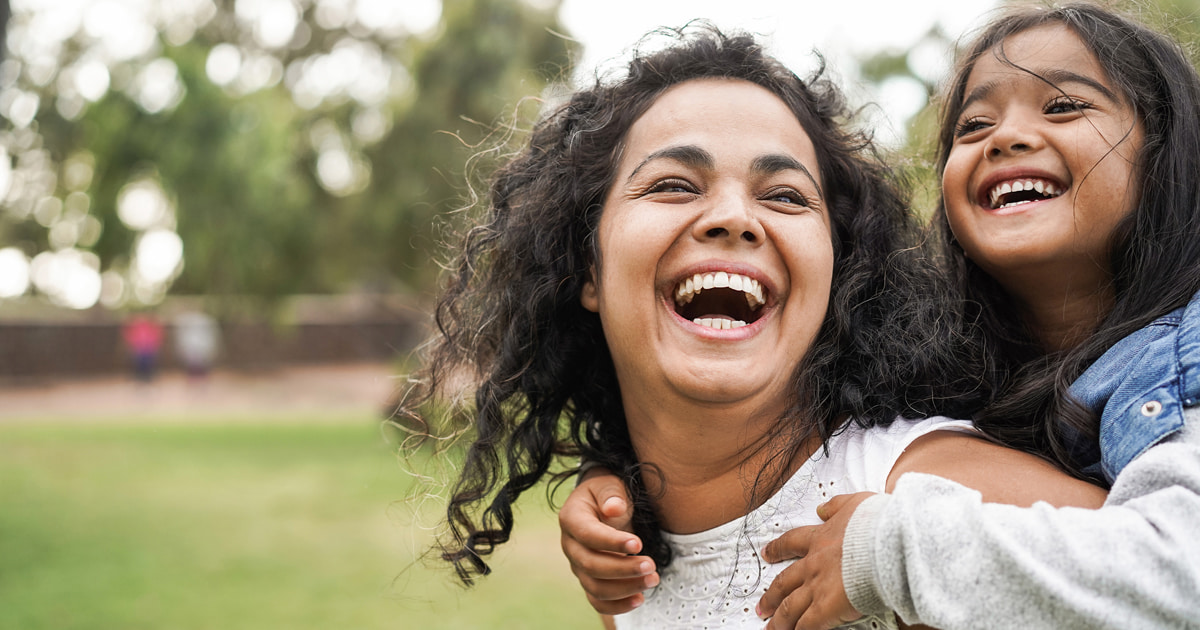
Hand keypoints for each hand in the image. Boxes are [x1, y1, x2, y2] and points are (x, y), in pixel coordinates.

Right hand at [559, 467, 658, 613]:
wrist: (603, 505)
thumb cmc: (608, 494)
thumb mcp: (609, 484)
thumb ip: (611, 494)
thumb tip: (614, 508)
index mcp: (571, 518)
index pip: (587, 535)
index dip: (611, 542)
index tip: (638, 544)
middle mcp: (570, 545)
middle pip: (590, 565)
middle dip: (623, 569)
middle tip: (651, 566)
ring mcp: (577, 566)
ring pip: (595, 587)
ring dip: (625, 588)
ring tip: (653, 579)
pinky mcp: (589, 580)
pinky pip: (598, 600)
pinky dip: (618, 605)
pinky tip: (640, 598)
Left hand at [757, 492, 874, 629]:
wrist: (887, 542)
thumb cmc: (877, 524)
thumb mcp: (854, 503)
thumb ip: (836, 506)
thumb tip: (822, 508)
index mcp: (820, 538)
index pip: (791, 543)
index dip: (777, 549)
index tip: (767, 553)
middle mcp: (813, 563)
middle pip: (784, 582)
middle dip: (771, 596)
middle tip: (762, 605)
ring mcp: (818, 586)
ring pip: (790, 606)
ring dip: (779, 620)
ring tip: (771, 628)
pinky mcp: (827, 607)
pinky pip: (808, 624)